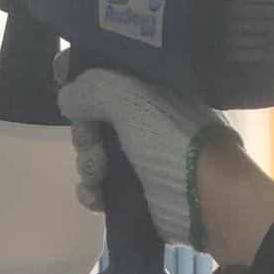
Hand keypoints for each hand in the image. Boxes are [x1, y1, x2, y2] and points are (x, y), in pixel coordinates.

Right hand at [56, 59, 238, 252]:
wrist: (206, 196)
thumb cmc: (173, 139)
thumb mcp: (130, 100)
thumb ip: (91, 90)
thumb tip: (67, 97)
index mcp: (146, 90)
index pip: (103, 77)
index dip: (82, 84)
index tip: (68, 94)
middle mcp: (141, 120)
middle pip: (90, 121)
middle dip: (84, 135)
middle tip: (93, 144)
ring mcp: (138, 157)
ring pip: (92, 156)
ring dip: (88, 165)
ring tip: (100, 174)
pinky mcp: (135, 192)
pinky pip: (98, 188)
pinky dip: (92, 192)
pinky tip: (97, 195)